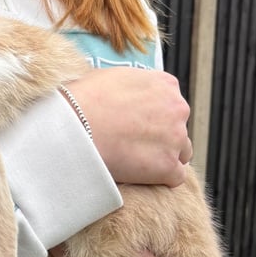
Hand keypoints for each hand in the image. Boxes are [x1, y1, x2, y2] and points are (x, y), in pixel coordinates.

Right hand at [64, 67, 191, 185]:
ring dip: (165, 158)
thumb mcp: (113, 77)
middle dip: (162, 138)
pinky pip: (176, 177)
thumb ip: (132, 85)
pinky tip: (143, 178)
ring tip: (138, 164)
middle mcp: (177, 108)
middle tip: (136, 146)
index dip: (155, 118)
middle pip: (178, 128)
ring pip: (181, 153)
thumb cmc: (84, 100)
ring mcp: (175, 138)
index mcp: (165, 85)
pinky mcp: (168, 166)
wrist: (75, 126)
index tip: (139, 127)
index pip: (172, 104)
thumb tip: (125, 95)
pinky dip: (162, 179)